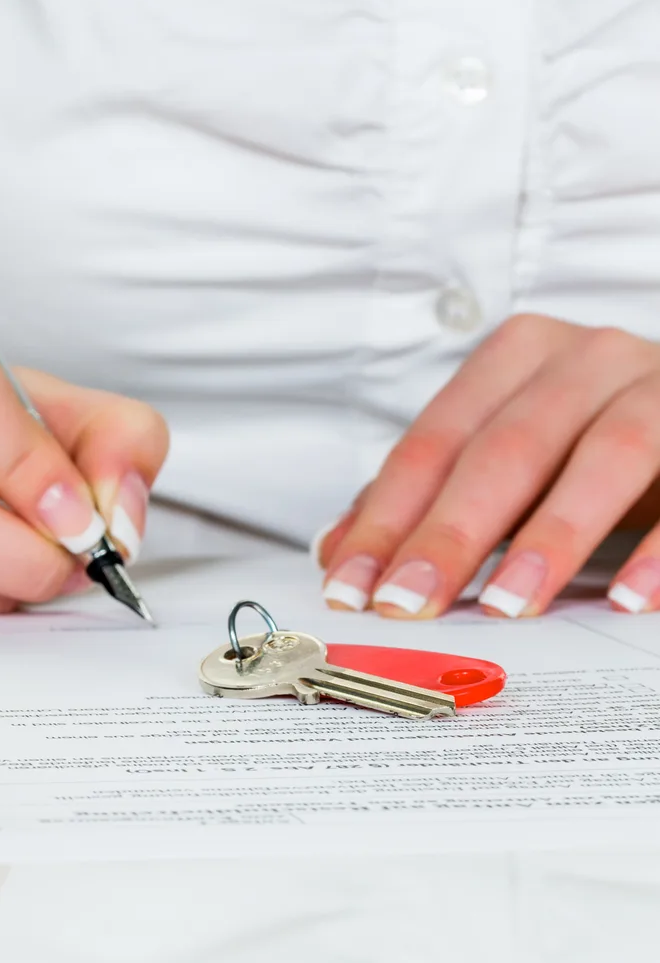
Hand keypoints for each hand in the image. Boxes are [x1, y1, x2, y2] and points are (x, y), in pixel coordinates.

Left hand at [315, 314, 659, 618]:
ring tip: (505, 606)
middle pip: (506, 448)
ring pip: (606, 454)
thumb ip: (427, 498)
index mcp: (517, 356)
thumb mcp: (508, 461)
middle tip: (408, 602)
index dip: (387, 517)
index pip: (434, 441)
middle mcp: (588, 357)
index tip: (350, 585)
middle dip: (451, 533)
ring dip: (551, 536)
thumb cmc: (589, 440)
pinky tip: (625, 599)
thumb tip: (337, 553)